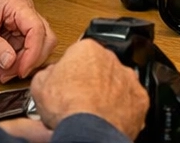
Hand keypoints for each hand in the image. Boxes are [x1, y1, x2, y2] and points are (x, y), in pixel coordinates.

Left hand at [0, 0, 57, 82]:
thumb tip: (11, 60)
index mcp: (14, 4)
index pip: (36, 28)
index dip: (33, 51)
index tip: (22, 70)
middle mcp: (21, 13)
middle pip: (43, 38)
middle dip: (29, 59)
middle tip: (12, 73)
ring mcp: (18, 26)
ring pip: (35, 50)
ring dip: (21, 66)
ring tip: (2, 74)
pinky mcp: (13, 39)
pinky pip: (24, 56)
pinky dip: (15, 67)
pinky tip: (0, 71)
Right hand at [30, 40, 147, 138]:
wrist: (88, 130)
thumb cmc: (67, 107)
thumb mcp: (39, 85)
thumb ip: (46, 73)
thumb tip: (48, 75)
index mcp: (87, 49)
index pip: (77, 54)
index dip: (69, 70)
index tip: (65, 82)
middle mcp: (110, 59)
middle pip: (99, 66)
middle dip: (90, 80)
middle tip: (78, 98)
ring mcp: (128, 78)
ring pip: (117, 82)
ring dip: (108, 93)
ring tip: (93, 110)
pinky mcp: (140, 98)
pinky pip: (130, 101)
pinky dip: (122, 108)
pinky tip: (108, 117)